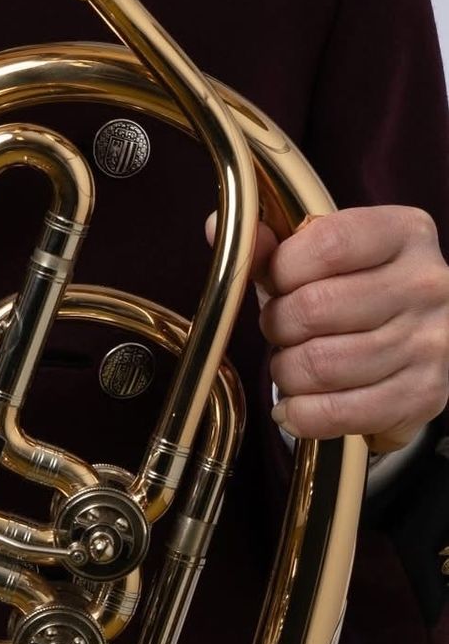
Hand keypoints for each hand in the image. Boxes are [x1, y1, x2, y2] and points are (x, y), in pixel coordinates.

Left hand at [253, 206, 448, 450]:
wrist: (429, 330)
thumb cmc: (364, 281)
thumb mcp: (328, 247)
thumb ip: (275, 237)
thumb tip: (216, 228)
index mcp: (403, 233)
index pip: (327, 244)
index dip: (282, 267)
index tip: (272, 280)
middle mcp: (425, 285)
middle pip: (318, 308)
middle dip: (277, 323)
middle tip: (275, 327)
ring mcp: (430, 344)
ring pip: (326, 364)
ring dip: (286, 371)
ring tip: (285, 365)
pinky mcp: (426, 396)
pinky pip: (345, 412)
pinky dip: (304, 415)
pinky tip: (291, 408)